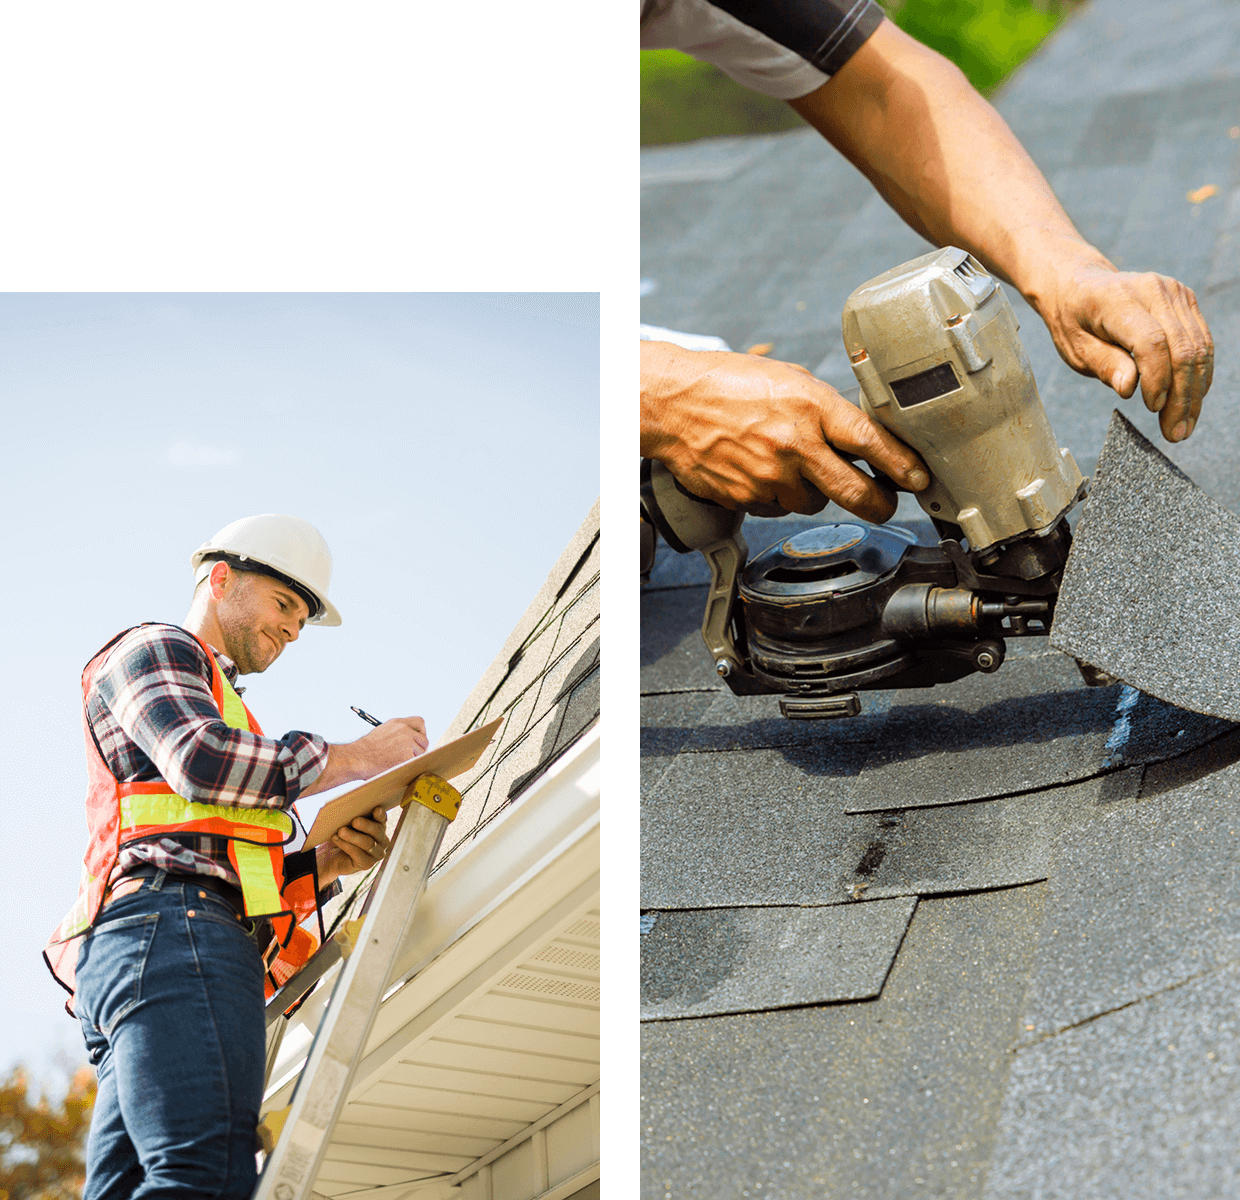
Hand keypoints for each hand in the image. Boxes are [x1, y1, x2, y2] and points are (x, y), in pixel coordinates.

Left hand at [316, 806, 390, 883]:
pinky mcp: (367, 864)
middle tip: (354, 820)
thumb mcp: (349, 825)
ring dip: (353, 836)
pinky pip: (358, 854)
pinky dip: (346, 845)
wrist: (333, 856)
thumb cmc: (343, 835)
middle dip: (365, 825)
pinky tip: (336, 839)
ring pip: (367, 843)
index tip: (376, 809)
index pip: (382, 820)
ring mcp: (377, 854)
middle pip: (377, 831)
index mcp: (380, 828)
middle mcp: (382, 841)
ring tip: (341, 830)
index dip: (380, 815)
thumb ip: (354, 817)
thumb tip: (349, 807)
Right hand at [356, 716, 428, 769]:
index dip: (421, 732)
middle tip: (411, 755)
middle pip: (424, 740)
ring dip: (413, 758)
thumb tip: (411, 738)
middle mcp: (404, 730)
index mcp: (398, 723)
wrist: (358, 757)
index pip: (420, 722)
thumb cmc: (367, 748)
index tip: (417, 740)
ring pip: (421, 752)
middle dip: (419, 749)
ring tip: (398, 761)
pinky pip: (415, 762)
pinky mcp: (406, 756)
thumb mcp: (383, 731)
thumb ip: (398, 731)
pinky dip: (408, 766)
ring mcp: (406, 743)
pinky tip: (397, 766)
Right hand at [640, 341, 929, 520]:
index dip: (901, 465)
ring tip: (792, 465)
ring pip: (812, 503)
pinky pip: (777, 507)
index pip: (870, 442)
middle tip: (886, 504)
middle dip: (879, 504)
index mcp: (810, 406)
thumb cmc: (727, 383)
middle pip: (853, 492)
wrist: (673, 405)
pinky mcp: (747, 497)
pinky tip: (761, 470)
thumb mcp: (788, 380)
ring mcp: (769, 476)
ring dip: (813, 492)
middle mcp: (793, 444)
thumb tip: (858, 436)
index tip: (919, 478)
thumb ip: (824, 408)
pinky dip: (776, 495)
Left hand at [1037, 259, 1213, 441]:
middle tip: (1175, 433)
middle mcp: (1154, 290)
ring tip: (1184, 426)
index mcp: (1119, 299)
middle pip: (1182, 348)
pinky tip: (1190, 401)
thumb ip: (1103, 365)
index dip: (1157, 378)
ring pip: (1198, 348)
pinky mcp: (1186, 301)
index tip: (1152, 408)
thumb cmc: (1073, 319)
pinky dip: (1198, 375)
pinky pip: (1201, 342)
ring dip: (1195, 392)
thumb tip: (1129, 388)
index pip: (1152, 342)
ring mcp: (1175, 293)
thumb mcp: (1074, 348)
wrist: (1079, 284)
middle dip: (1182, 396)